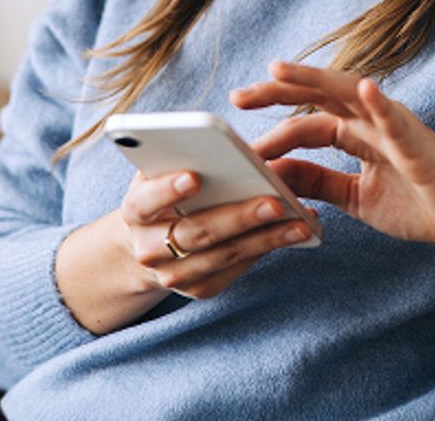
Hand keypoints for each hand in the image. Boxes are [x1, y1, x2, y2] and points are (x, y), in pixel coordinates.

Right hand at [114, 168, 315, 300]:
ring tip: (299, 222)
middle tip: (274, 202)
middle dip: (238, 217)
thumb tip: (228, 145)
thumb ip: (181, 156)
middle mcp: (148, 248)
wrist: (151, 241)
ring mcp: (173, 274)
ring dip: (265, 239)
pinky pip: (235, 269)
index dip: (168, 189)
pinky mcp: (200, 288)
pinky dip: (265, 249)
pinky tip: (291, 234)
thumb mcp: (162, 170)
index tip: (194, 177)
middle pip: (196, 232)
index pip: (146, 201)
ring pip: (223, 255)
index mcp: (135, 210)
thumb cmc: (164, 191)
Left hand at [231, 61, 434, 252]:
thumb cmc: (425, 204)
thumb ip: (320, 182)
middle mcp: (375, 121)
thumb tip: (275, 175)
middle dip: (278, 92)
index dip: (273, 124)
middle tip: (237, 95)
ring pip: (351, 95)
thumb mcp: (358, 198)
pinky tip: (365, 88)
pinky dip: (381, 104)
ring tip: (280, 70)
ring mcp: (398, 129)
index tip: (235, 128)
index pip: (307, 120)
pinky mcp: (422, 147)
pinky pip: (399, 122)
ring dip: (316, 80)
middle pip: (319, 97)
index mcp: (359, 134)